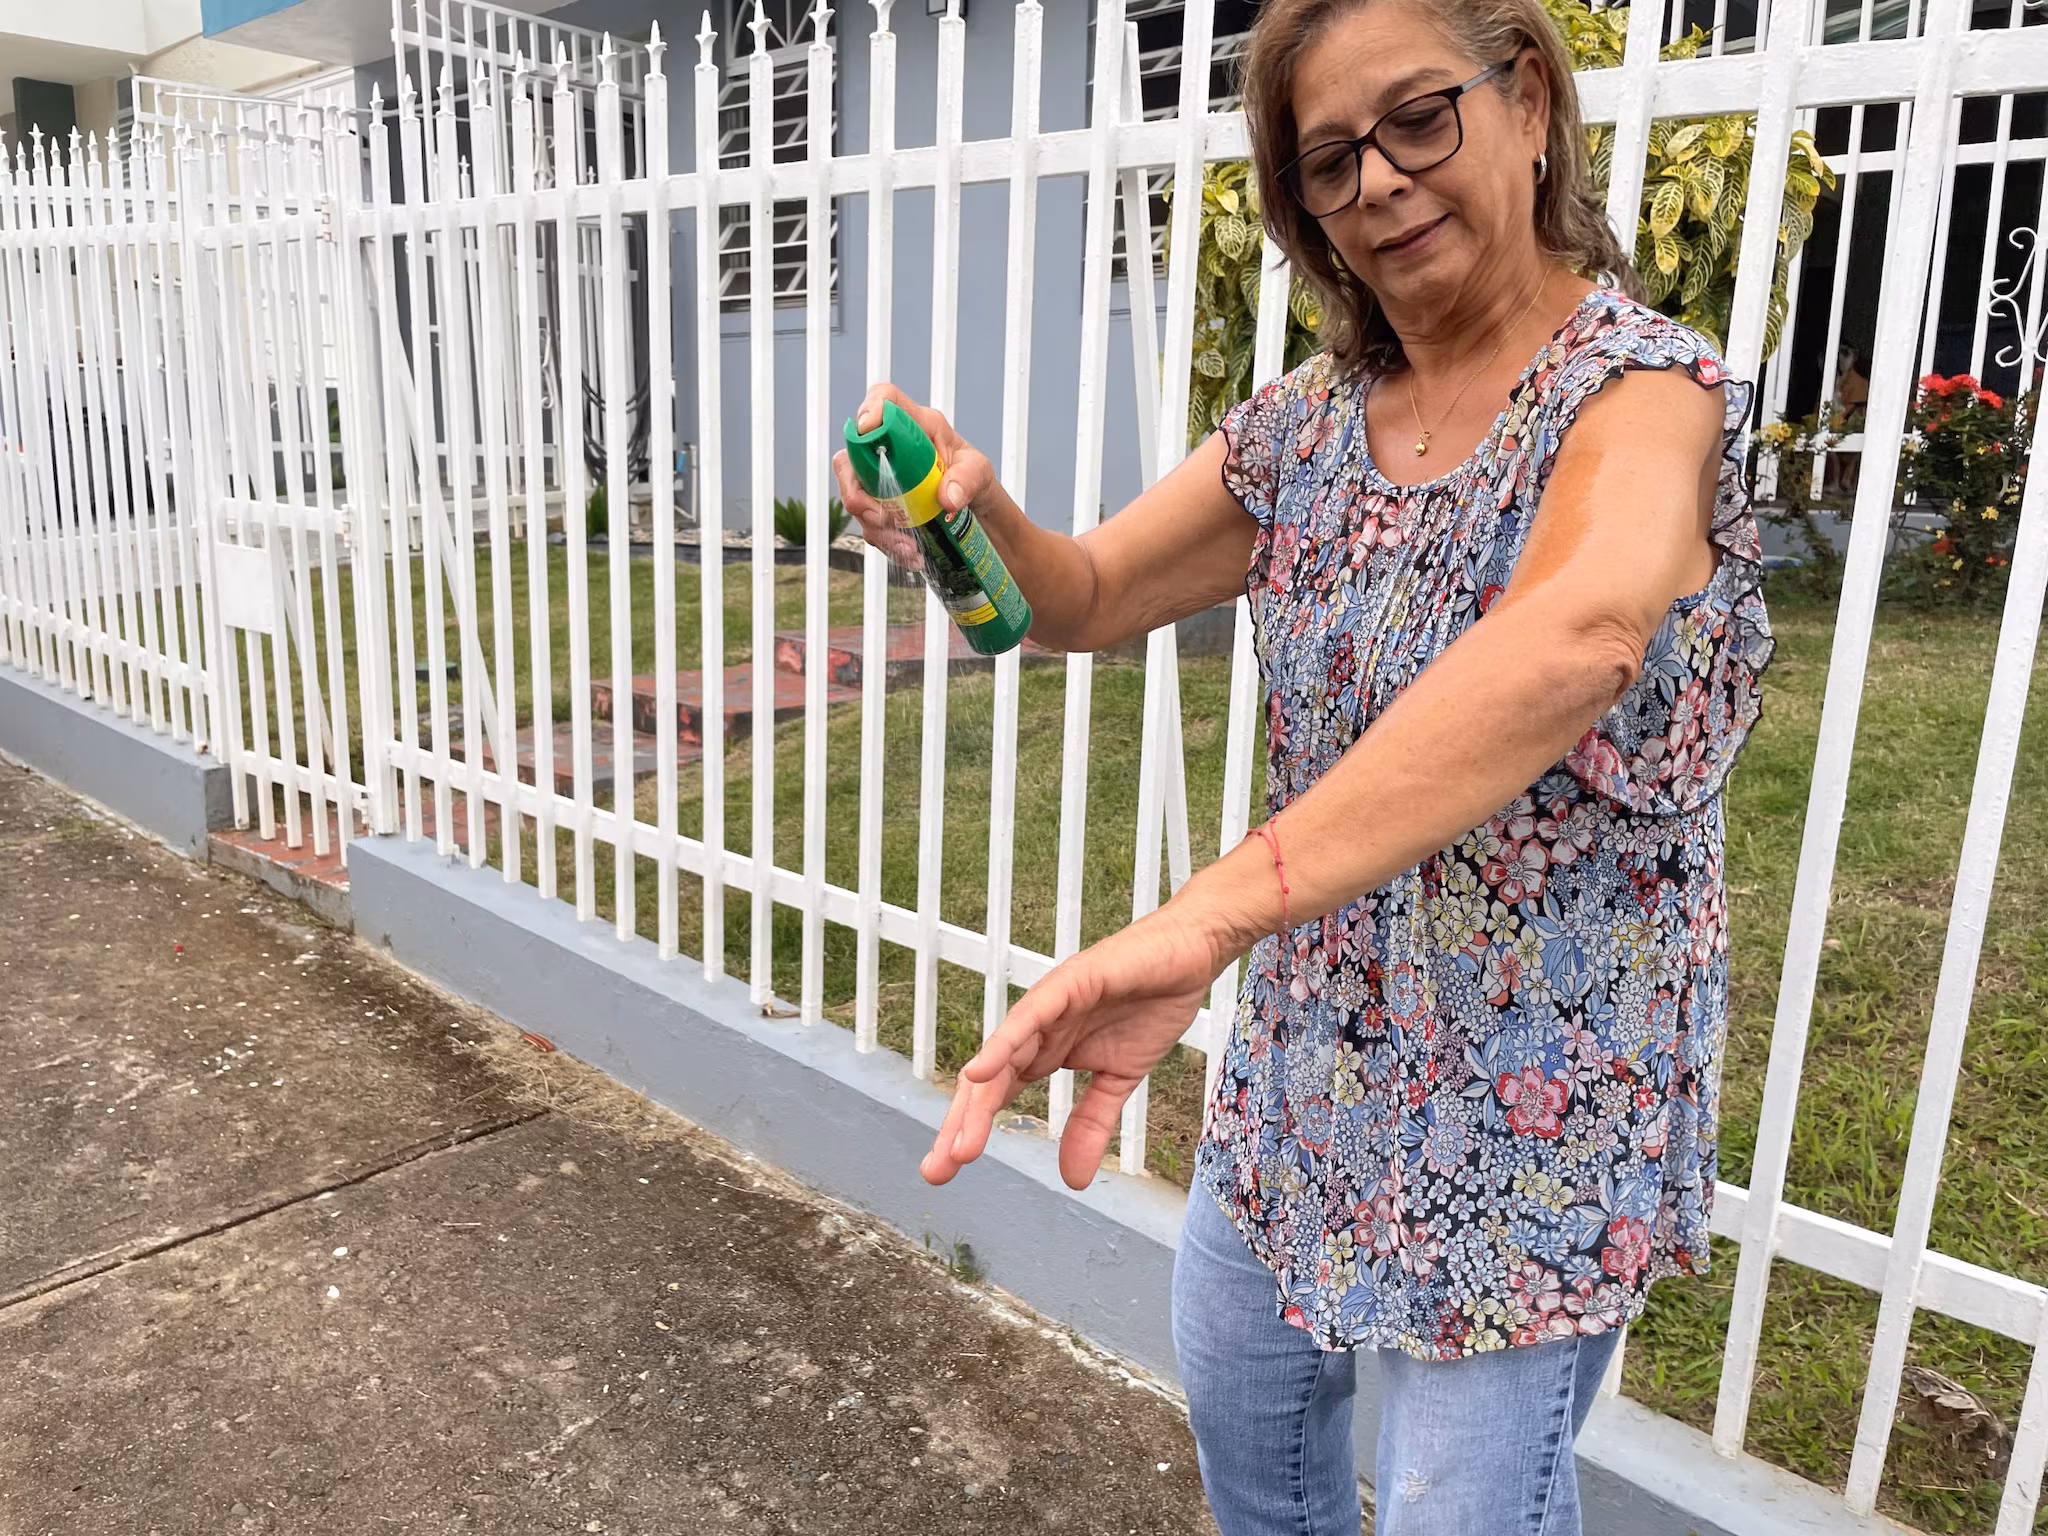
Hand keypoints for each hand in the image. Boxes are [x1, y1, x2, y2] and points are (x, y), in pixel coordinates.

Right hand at [830, 382, 998, 575]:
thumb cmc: (975, 479)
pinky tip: (912, 553)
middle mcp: (890, 449)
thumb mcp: (980, 474)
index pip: (885, 399)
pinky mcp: (880, 506)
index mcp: (917, 426)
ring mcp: (880, 479)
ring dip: (876, 527)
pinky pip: (869, 525)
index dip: (870, 408)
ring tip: (909, 546)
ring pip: (855, 497)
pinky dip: (887, 543)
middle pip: (850, 456)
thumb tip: (947, 498)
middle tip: (882, 517)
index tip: (868, 429)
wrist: (976, 512)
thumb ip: (967, 480)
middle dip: (857, 491)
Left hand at [919, 904, 1231, 1190]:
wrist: (1190, 953)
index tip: (948, 1171)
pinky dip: (1003, 1043)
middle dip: (959, 1125)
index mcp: (1044, 1050)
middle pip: (987, 1081)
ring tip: (958, 1145)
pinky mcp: (1070, 982)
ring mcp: (1049, 1004)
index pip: (996, 1094)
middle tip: (938, 1171)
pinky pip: (1031, 1016)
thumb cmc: (1151, 1005)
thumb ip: (1091, 1124)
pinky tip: (979, 1071)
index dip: (970, 1130)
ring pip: (1002, 1055)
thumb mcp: (1120, 1080)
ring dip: (977, 1100)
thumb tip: (1074, 1180)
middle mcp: (1037, 1029)